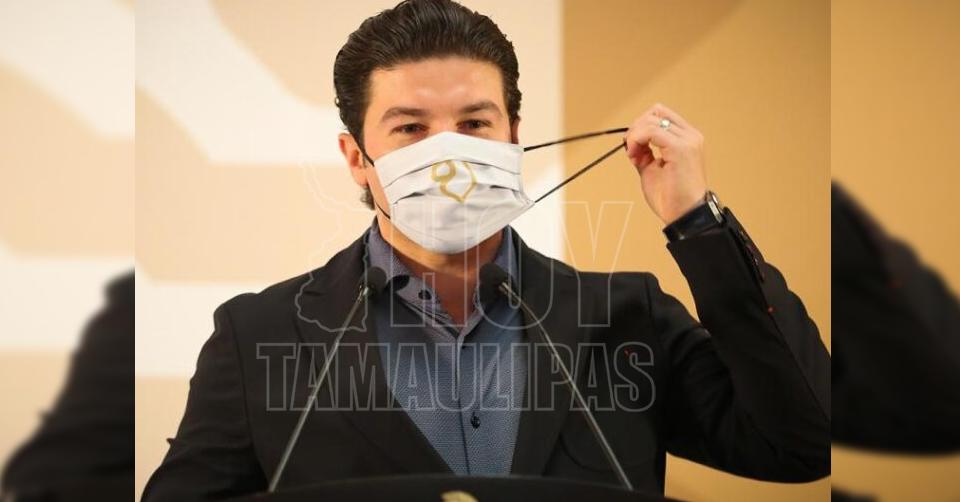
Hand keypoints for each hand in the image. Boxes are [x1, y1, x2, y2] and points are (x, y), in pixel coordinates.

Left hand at [624, 103, 706, 224]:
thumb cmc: (671, 198)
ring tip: (634, 157)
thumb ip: (645, 153)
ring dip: (635, 136)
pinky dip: (636, 140)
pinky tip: (635, 157)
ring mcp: (687, 140)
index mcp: (688, 139)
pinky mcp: (680, 148)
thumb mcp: (653, 169)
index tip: (633, 147)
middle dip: (636, 128)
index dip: (642, 126)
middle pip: (655, 112)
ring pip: (651, 120)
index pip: (661, 115)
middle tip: (631, 151)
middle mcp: (691, 136)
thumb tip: (632, 142)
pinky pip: (651, 131)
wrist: (684, 215)